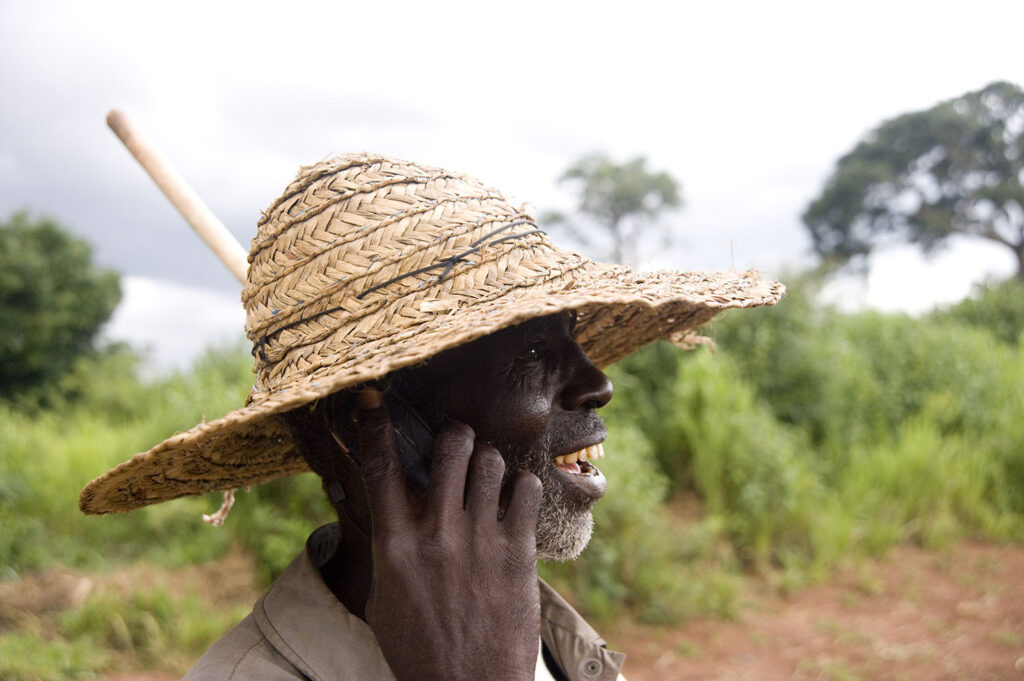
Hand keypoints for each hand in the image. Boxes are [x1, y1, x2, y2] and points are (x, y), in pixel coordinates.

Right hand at [356, 388, 542, 680]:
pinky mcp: (519, 553)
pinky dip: (520, 487)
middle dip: (453, 435)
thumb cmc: (419, 647)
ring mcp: (481, 541)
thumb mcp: (385, 596)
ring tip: (486, 477)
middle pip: (450, 447)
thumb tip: (389, 509)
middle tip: (456, 442)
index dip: (374, 424)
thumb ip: (389, 547)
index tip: (372, 398)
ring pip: (491, 461)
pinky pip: (526, 490)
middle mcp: (438, 534)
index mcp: (395, 546)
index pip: (379, 467)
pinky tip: (513, 501)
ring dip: (487, 461)